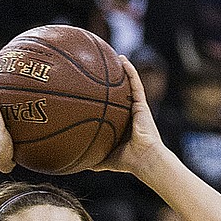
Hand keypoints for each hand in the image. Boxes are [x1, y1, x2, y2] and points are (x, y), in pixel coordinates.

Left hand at [91, 58, 165, 176]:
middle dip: (112, 80)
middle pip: (119, 93)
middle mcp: (128, 113)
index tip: (92, 89)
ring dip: (122, 70)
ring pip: (128, 85)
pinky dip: (130, 71)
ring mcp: (136, 108)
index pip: (111, 107)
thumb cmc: (128, 162)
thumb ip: (92, 159)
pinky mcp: (142, 104)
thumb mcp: (105, 159)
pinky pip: (135, 84)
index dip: (104, 98)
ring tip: (113, 56)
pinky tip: (122, 59)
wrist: (144, 159)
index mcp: (120, 124)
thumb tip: (76, 164)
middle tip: (101, 68)